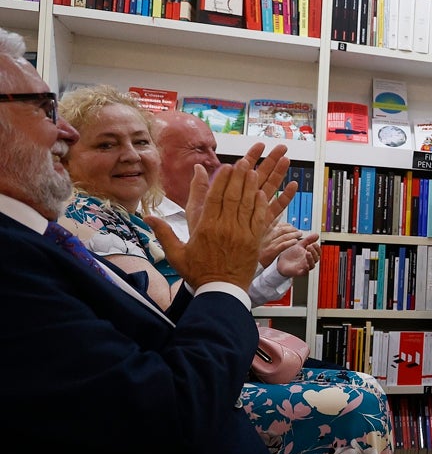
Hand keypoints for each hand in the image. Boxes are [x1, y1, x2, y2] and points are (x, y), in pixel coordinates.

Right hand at [151, 143, 297, 289]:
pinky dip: (261, 205)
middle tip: (242, 162)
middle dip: (238, 177)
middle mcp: (225, 228)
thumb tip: (146, 217)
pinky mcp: (254, 241)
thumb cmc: (198, 273)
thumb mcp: (176, 254)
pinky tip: (262, 193)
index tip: (226, 167)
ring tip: (253, 171)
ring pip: (247, 205)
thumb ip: (163, 233)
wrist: (221, 291)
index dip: (221, 180)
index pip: (215, 198)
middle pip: (233, 196)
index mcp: (206, 228)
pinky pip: (259, 218)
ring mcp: (242, 234)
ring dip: (251, 186)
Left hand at [182, 143, 296, 234]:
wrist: (214, 269)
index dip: (251, 157)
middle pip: (258, 177)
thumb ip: (198, 190)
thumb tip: (197, 167)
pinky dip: (285, 198)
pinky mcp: (262, 226)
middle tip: (282, 147)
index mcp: (229, 198)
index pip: (241, 172)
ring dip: (279, 174)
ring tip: (287, 159)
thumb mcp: (195, 212)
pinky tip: (293, 186)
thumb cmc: (202, 242)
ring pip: (269, 189)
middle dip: (269, 161)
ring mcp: (253, 213)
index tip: (260, 145)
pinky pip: (276, 209)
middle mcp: (243, 203)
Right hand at [260, 221, 302, 267]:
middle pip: (282, 229)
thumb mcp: (259, 239)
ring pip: (284, 236)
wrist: (252, 263)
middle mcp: (266, 237)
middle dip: (291, 229)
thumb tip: (276, 223)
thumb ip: (266, 231)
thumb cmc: (257, 252)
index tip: (290, 225)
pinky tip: (295, 241)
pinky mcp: (272, 251)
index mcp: (263, 233)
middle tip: (297, 230)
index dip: (284, 224)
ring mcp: (269, 244)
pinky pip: (283, 245)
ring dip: (293, 234)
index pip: (275, 224)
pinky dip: (290, 242)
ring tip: (299, 234)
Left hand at [274, 232, 319, 277]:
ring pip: (312, 264)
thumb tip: (317, 235)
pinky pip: (306, 271)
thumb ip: (308, 240)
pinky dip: (307, 267)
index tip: (314, 243)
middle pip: (316, 258)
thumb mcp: (299, 245)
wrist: (280, 261)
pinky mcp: (300, 272)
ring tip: (308, 252)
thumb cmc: (290, 254)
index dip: (317, 248)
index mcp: (309, 255)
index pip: (318, 252)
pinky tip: (305, 263)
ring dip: (311, 259)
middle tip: (309, 246)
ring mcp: (304, 267)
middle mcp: (308, 261)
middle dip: (314, 252)